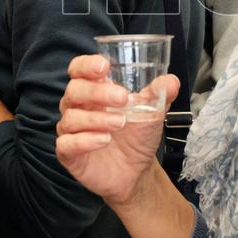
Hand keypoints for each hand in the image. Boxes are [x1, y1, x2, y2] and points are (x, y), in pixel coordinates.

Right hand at [55, 55, 179, 206]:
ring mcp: (71, 130)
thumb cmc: (137, 136)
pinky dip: (84, 140)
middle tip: (122, 98)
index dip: (86, 65)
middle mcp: (78, 107)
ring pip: (71, 117)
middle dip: (97, 92)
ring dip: (96, 119)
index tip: (104, 66)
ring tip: (120, 123)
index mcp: (93, 90)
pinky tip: (103, 140)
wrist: (137, 172)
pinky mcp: (68, 153)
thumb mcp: (152, 113)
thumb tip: (171, 81)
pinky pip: (67, 143)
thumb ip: (159, 95)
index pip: (79, 69)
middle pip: (74, 90)